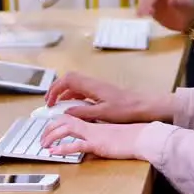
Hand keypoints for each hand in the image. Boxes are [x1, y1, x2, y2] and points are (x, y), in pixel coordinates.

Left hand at [40, 114, 144, 159]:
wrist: (141, 137)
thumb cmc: (129, 138)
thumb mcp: (109, 136)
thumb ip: (98, 138)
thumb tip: (90, 144)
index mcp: (92, 124)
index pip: (69, 118)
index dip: (56, 122)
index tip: (48, 129)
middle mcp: (90, 127)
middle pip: (63, 121)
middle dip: (49, 128)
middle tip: (41, 139)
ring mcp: (93, 134)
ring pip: (66, 129)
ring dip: (51, 136)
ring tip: (43, 145)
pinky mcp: (97, 144)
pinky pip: (77, 145)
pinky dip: (63, 148)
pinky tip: (54, 152)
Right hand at [46, 72, 171, 123]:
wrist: (144, 106)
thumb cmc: (126, 109)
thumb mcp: (102, 114)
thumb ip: (83, 112)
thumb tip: (65, 112)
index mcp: (92, 86)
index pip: (67, 80)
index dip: (55, 88)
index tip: (49, 102)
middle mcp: (93, 83)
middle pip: (69, 79)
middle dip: (57, 89)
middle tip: (49, 102)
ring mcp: (97, 87)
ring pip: (75, 85)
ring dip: (64, 93)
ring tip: (57, 106)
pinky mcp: (101, 92)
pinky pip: (82, 91)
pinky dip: (73, 97)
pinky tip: (73, 108)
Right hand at [137, 0, 193, 32]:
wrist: (190, 19)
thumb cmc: (190, 9)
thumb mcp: (188, 5)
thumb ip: (180, 2)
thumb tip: (170, 0)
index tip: (151, 5)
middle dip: (145, 0)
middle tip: (146, 11)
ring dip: (142, 5)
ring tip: (142, 14)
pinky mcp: (152, 7)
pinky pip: (144, 7)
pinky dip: (141, 10)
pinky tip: (140, 15)